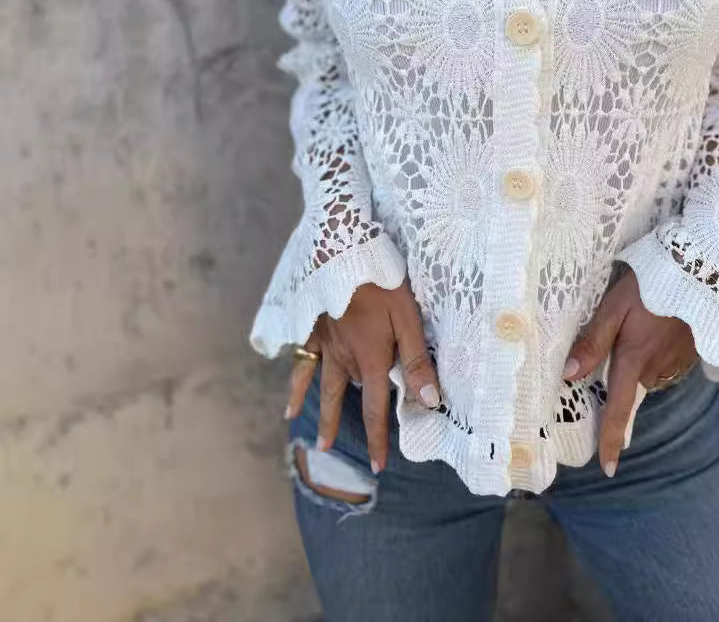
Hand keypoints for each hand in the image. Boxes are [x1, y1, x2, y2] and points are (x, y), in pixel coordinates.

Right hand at [286, 279, 440, 473]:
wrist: (343, 253)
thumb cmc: (381, 283)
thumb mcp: (408, 318)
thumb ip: (417, 360)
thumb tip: (429, 401)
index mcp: (370, 359)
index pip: (375, 408)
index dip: (376, 438)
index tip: (377, 466)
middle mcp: (344, 359)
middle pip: (345, 399)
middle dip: (343, 428)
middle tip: (334, 455)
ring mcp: (325, 345)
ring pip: (323, 386)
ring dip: (320, 413)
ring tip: (316, 441)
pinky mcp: (311, 329)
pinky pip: (301, 363)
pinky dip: (295, 384)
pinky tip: (289, 401)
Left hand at [562, 264, 697, 476]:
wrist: (704, 270)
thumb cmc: (652, 285)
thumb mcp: (615, 307)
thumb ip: (593, 341)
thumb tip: (569, 375)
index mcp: (634, 362)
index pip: (618, 411)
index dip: (611, 441)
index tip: (608, 469)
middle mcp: (657, 369)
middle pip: (630, 389)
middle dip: (619, 384)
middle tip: (612, 360)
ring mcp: (677, 362)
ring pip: (647, 375)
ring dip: (637, 363)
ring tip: (636, 328)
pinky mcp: (691, 352)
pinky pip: (665, 363)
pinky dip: (655, 353)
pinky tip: (655, 327)